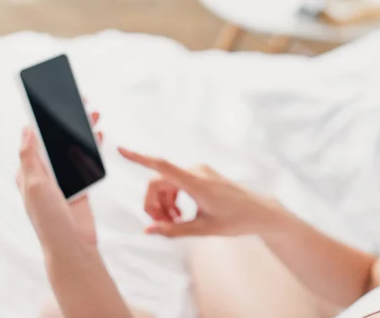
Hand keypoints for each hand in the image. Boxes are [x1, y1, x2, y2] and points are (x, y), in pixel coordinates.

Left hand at [16, 109, 102, 248]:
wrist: (71, 243)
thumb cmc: (49, 218)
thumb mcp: (35, 185)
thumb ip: (30, 157)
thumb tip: (26, 130)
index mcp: (29, 171)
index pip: (36, 138)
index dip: (45, 119)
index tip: (54, 101)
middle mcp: (45, 173)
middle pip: (58, 140)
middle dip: (69, 122)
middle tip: (80, 104)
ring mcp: (63, 179)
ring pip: (74, 148)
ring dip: (83, 133)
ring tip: (94, 117)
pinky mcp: (79, 185)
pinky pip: (86, 161)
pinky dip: (93, 149)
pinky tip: (99, 138)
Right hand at [118, 148, 279, 237]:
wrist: (259, 212)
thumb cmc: (236, 220)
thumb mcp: (203, 230)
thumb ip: (173, 230)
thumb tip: (148, 230)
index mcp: (196, 183)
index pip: (162, 166)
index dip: (139, 157)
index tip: (120, 149)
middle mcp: (196, 171)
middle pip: (158, 182)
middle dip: (153, 204)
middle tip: (162, 225)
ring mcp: (200, 172)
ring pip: (166, 183)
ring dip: (163, 203)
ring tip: (174, 223)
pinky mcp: (202, 175)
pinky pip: (177, 183)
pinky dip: (172, 198)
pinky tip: (179, 215)